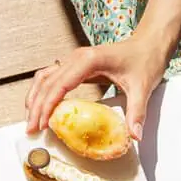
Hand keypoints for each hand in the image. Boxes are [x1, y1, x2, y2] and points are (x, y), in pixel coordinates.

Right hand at [25, 33, 173, 140]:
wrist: (148, 44)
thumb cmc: (145, 60)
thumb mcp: (143, 88)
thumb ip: (137, 113)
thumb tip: (134, 137)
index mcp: (89, 60)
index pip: (60, 84)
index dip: (48, 105)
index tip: (43, 124)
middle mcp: (77, 57)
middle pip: (47, 82)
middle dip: (36, 106)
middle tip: (31, 129)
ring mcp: (74, 59)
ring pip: (45, 78)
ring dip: (35, 98)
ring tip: (31, 120)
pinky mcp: (76, 65)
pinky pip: (52, 77)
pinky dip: (43, 92)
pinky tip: (41, 107)